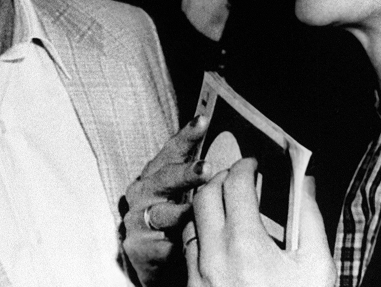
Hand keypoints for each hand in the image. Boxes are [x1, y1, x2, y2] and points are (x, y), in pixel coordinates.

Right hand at [122, 116, 213, 285]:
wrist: (154, 260)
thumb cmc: (175, 219)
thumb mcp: (185, 194)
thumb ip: (201, 176)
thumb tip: (243, 163)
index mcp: (157, 172)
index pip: (173, 150)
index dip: (188, 135)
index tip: (203, 120)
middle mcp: (143, 191)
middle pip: (164, 178)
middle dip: (185, 173)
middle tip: (207, 169)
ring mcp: (137, 218)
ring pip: (161, 213)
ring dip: (179, 211)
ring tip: (195, 211)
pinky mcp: (137, 246)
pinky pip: (159, 244)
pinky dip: (172, 245)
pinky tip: (182, 247)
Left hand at [185, 158, 334, 286]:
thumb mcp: (316, 267)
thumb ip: (310, 219)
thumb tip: (305, 181)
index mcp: (246, 246)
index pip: (234, 186)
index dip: (245, 168)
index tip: (255, 164)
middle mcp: (213, 258)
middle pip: (204, 196)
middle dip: (221, 180)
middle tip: (240, 178)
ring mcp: (196, 276)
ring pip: (191, 221)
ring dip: (207, 206)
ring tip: (229, 205)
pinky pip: (187, 250)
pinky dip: (201, 233)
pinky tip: (221, 237)